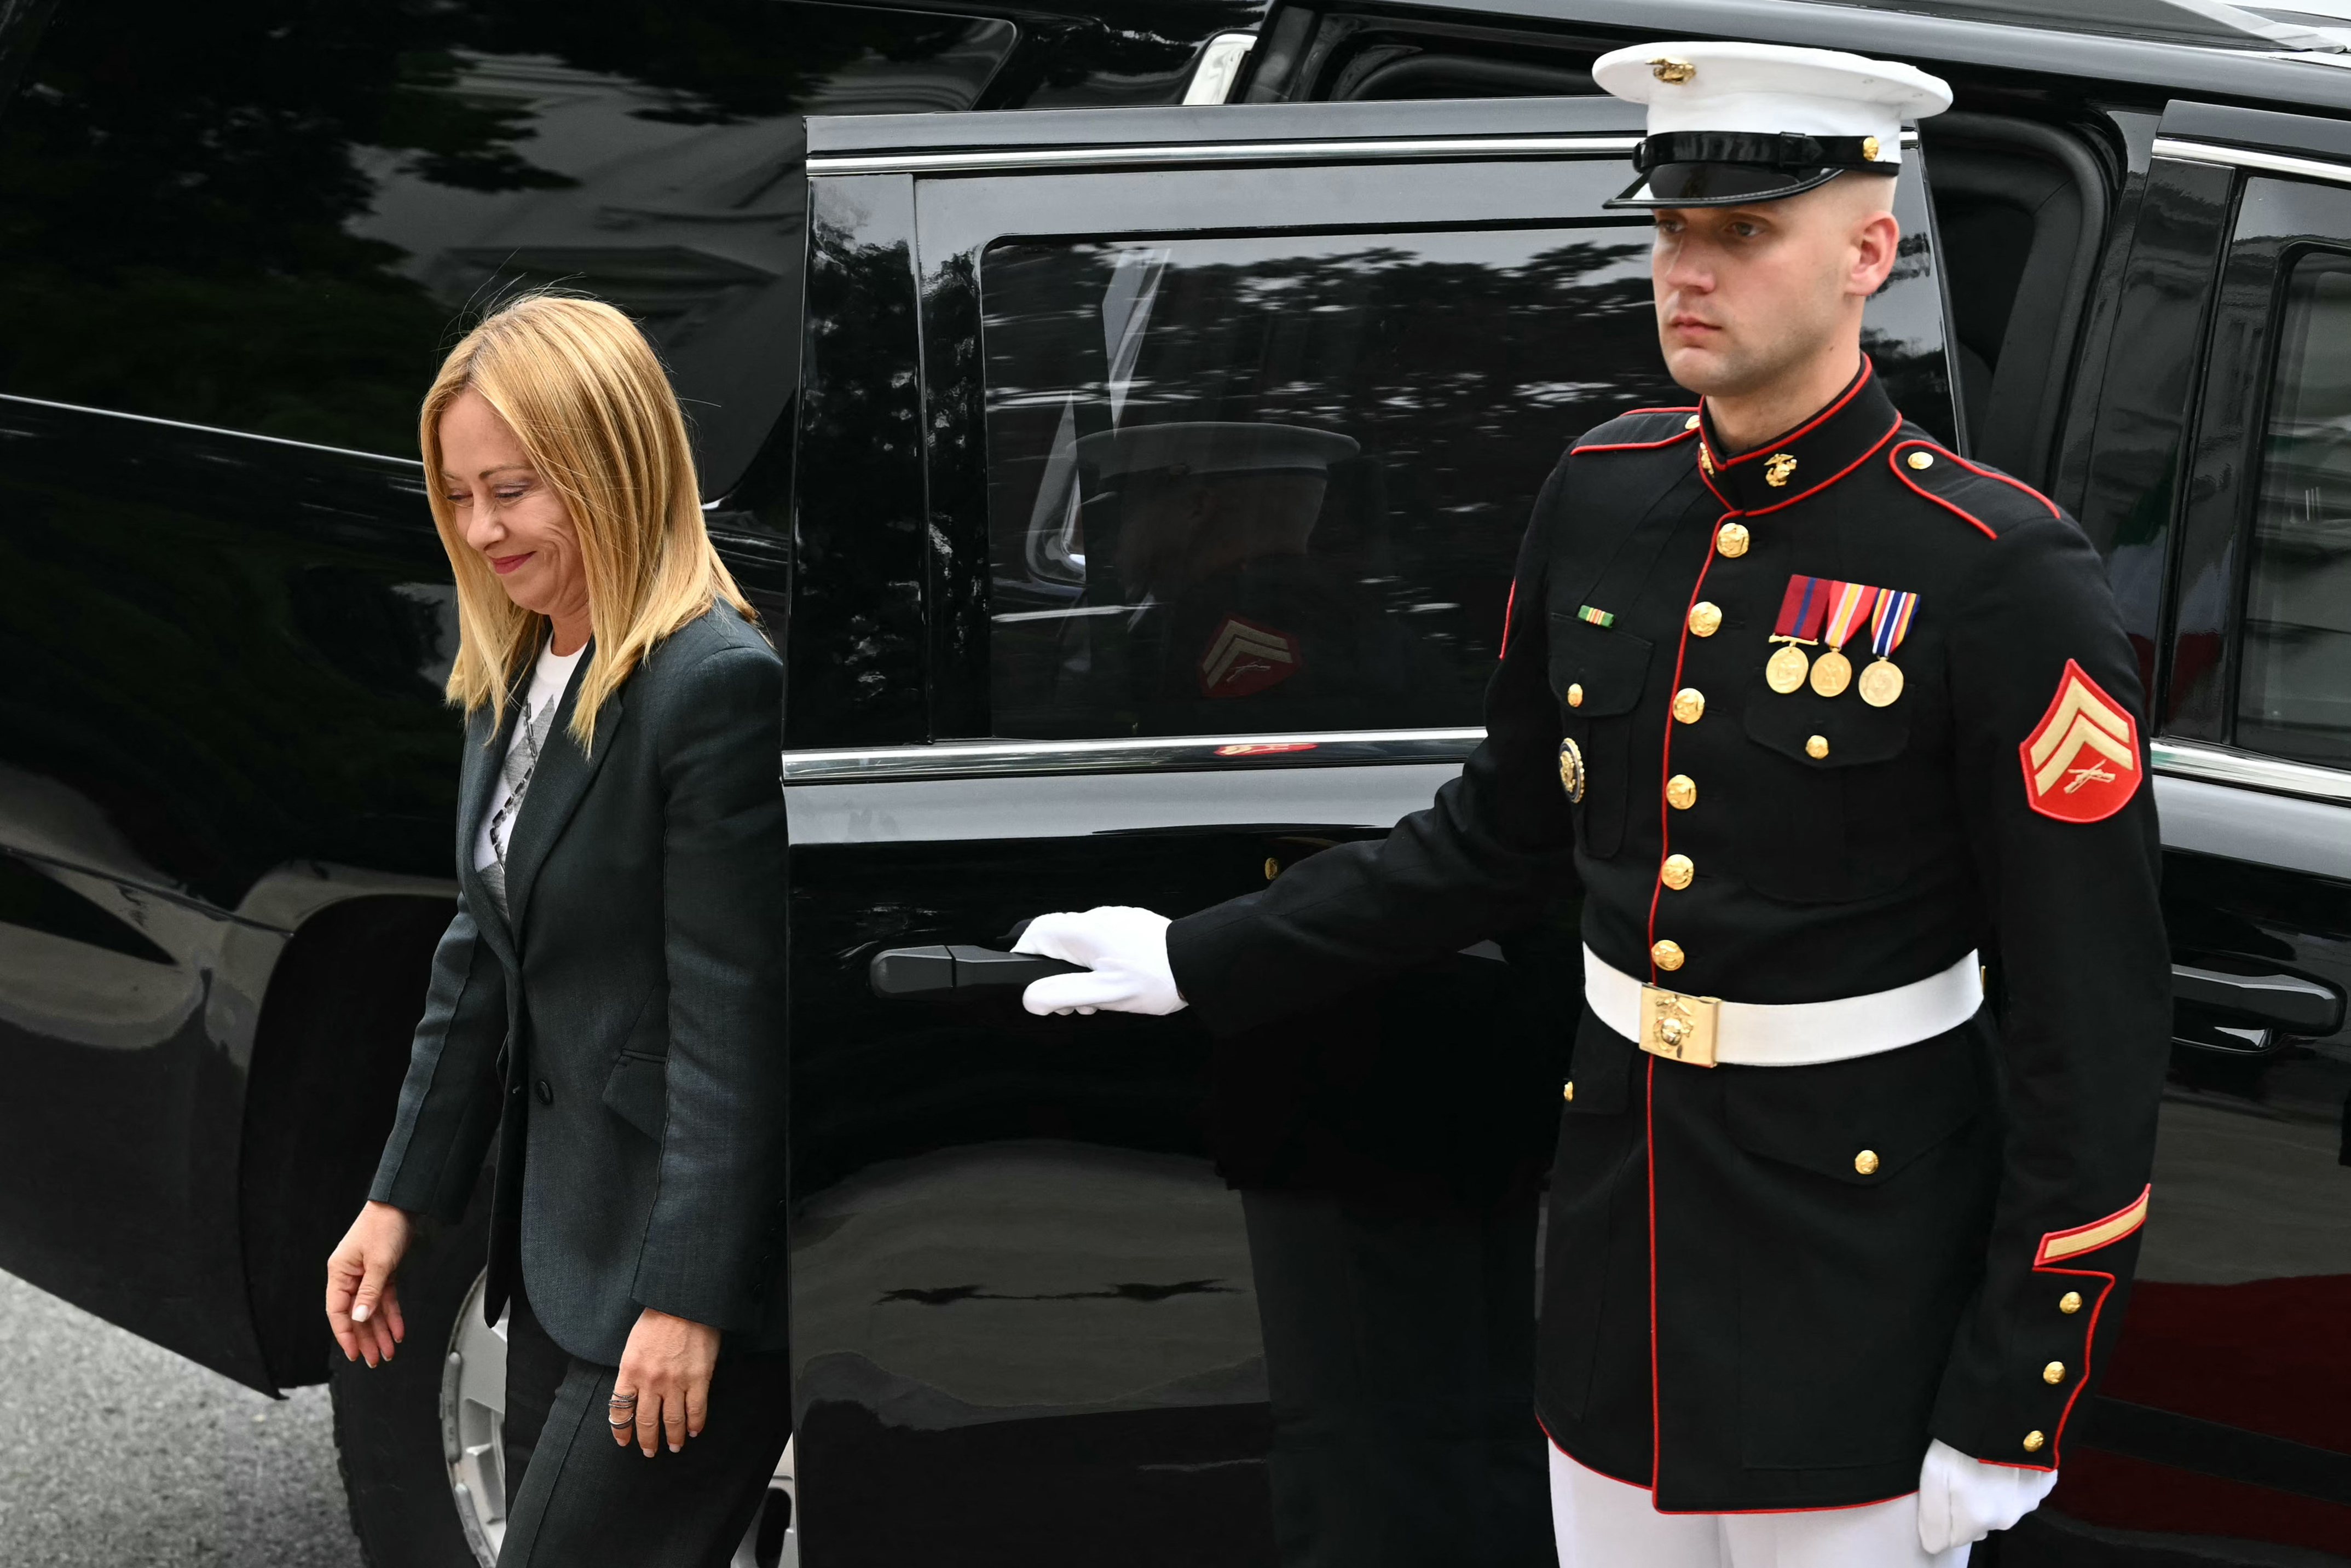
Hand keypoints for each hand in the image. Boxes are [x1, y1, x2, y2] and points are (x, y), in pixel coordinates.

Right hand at [325, 1201, 411, 1367]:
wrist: (403, 1204)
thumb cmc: (384, 1226)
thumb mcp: (378, 1262)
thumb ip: (369, 1292)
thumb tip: (359, 1319)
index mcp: (340, 1273)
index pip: (338, 1312)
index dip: (346, 1334)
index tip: (354, 1353)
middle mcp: (350, 1276)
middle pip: (356, 1315)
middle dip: (366, 1339)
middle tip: (374, 1360)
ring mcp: (366, 1275)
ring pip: (371, 1310)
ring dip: (380, 1331)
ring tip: (387, 1352)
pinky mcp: (382, 1272)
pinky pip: (385, 1299)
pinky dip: (392, 1315)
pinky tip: (398, 1331)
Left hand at [611, 1307, 720, 1456]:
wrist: (684, 1302)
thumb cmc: (658, 1317)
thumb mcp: (634, 1343)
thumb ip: (633, 1369)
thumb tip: (634, 1391)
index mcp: (629, 1371)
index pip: (620, 1411)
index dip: (621, 1430)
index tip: (624, 1441)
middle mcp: (650, 1381)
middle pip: (646, 1421)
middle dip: (648, 1441)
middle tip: (650, 1452)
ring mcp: (675, 1382)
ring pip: (672, 1421)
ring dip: (673, 1438)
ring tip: (675, 1447)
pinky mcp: (698, 1379)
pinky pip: (696, 1409)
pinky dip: (695, 1424)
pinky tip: (694, 1431)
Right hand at [1015, 906, 1187, 1015]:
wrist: (1199, 962)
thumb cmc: (1156, 978)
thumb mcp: (1104, 993)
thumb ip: (1062, 994)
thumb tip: (1031, 998)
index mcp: (1084, 932)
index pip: (1035, 933)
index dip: (1026, 958)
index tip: (1034, 984)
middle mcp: (1096, 919)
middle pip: (1057, 941)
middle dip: (1058, 974)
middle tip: (1074, 1003)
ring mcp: (1115, 919)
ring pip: (1081, 944)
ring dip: (1081, 973)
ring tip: (1099, 999)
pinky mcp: (1131, 925)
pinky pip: (1103, 942)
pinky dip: (1101, 963)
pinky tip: (1118, 983)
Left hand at [1917, 1438, 2057, 1552]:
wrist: (2009, 1406)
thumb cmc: (1964, 1438)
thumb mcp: (1934, 1474)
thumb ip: (1934, 1517)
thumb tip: (1933, 1543)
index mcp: (1977, 1518)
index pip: (1950, 1538)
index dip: (1941, 1516)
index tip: (1939, 1490)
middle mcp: (2006, 1517)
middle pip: (1977, 1523)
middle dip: (1965, 1505)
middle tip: (1959, 1470)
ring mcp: (2029, 1501)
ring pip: (2001, 1506)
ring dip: (1990, 1490)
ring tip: (1981, 1459)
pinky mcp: (2045, 1482)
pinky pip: (2022, 1489)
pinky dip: (2012, 1478)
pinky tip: (2003, 1454)